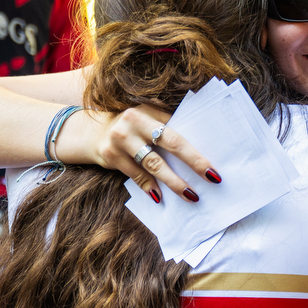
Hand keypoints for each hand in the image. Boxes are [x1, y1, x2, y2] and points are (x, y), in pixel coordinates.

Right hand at [62, 105, 219, 202]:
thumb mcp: (147, 118)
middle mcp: (133, 122)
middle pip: (170, 143)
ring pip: (153, 164)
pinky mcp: (111, 157)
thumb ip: (167, 126)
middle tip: (211, 177)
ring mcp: (121, 140)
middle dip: (193, 161)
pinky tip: (161, 197)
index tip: (213, 163)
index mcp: (147, 111)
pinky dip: (149, 186)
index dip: (195, 147)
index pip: (177, 130)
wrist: (93, 133)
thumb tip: (201, 145)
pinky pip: (136, 175)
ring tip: (190, 195)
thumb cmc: (132, 127)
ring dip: (174, 181)